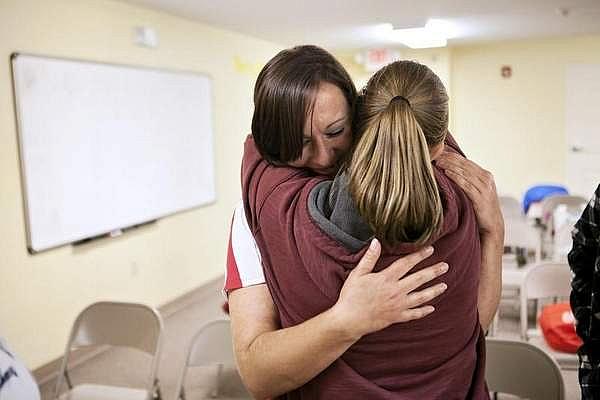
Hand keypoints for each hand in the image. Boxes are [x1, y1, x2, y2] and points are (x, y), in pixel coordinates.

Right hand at [333, 239, 448, 339]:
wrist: (350, 320)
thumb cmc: (351, 296)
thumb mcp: (358, 274)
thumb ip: (369, 257)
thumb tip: (376, 241)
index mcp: (386, 278)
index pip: (407, 263)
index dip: (419, 255)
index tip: (431, 250)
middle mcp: (396, 291)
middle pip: (419, 279)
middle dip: (433, 272)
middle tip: (445, 266)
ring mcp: (398, 305)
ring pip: (421, 297)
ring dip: (434, 290)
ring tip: (444, 285)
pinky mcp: (397, 317)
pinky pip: (414, 314)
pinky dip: (424, 311)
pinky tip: (431, 308)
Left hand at [436, 152, 503, 239]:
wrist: (493, 224)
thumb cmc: (481, 207)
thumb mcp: (476, 190)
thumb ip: (468, 180)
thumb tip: (450, 170)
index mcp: (485, 175)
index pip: (466, 161)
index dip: (452, 156)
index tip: (440, 152)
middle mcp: (486, 179)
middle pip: (465, 165)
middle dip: (449, 159)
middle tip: (436, 155)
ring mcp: (485, 188)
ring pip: (465, 173)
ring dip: (450, 166)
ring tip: (438, 162)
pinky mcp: (481, 197)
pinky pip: (466, 184)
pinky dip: (456, 177)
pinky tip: (446, 173)